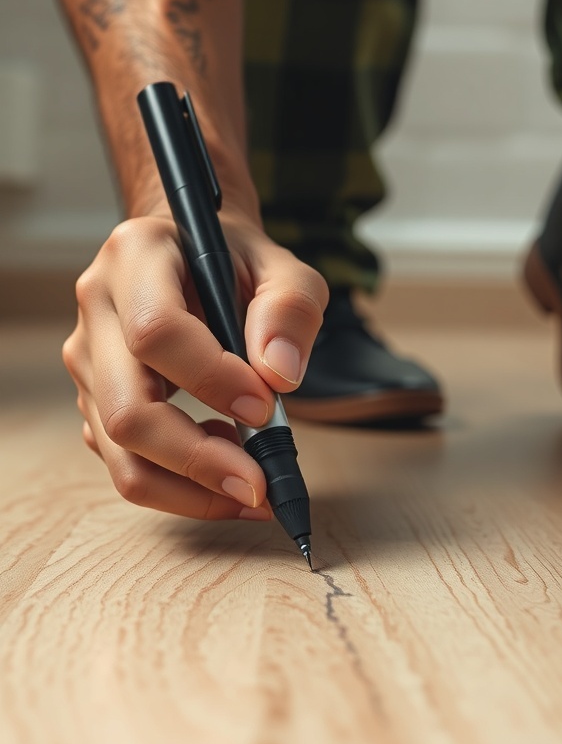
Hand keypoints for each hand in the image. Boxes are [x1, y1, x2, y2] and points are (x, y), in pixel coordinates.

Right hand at [63, 208, 327, 520]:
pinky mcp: (93, 401)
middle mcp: (97, 308)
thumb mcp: (281, 266)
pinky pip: (126, 464)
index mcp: (135, 256)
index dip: (211, 379)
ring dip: (190, 487)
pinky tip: (224, 460)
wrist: (193, 256)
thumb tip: (278, 377)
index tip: (264, 408)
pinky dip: (180, 485)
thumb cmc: (237, 262)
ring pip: (120, 452)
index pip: (155, 333)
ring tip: (250, 482)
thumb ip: (291, 309)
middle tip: (258, 483)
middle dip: (196, 460)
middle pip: (126, 410)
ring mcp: (88, 360)